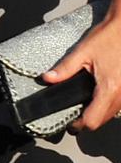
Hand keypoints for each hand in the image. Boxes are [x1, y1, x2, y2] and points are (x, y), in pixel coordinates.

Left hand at [43, 11, 120, 132]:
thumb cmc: (107, 38)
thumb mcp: (82, 51)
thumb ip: (64, 68)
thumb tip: (47, 78)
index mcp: (108, 88)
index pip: (92, 120)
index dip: (79, 124)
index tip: (69, 122)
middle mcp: (120, 96)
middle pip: (102, 121)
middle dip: (86, 121)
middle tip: (73, 115)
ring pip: (110, 115)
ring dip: (97, 114)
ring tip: (82, 105)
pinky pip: (117, 106)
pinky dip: (106, 106)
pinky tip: (96, 97)